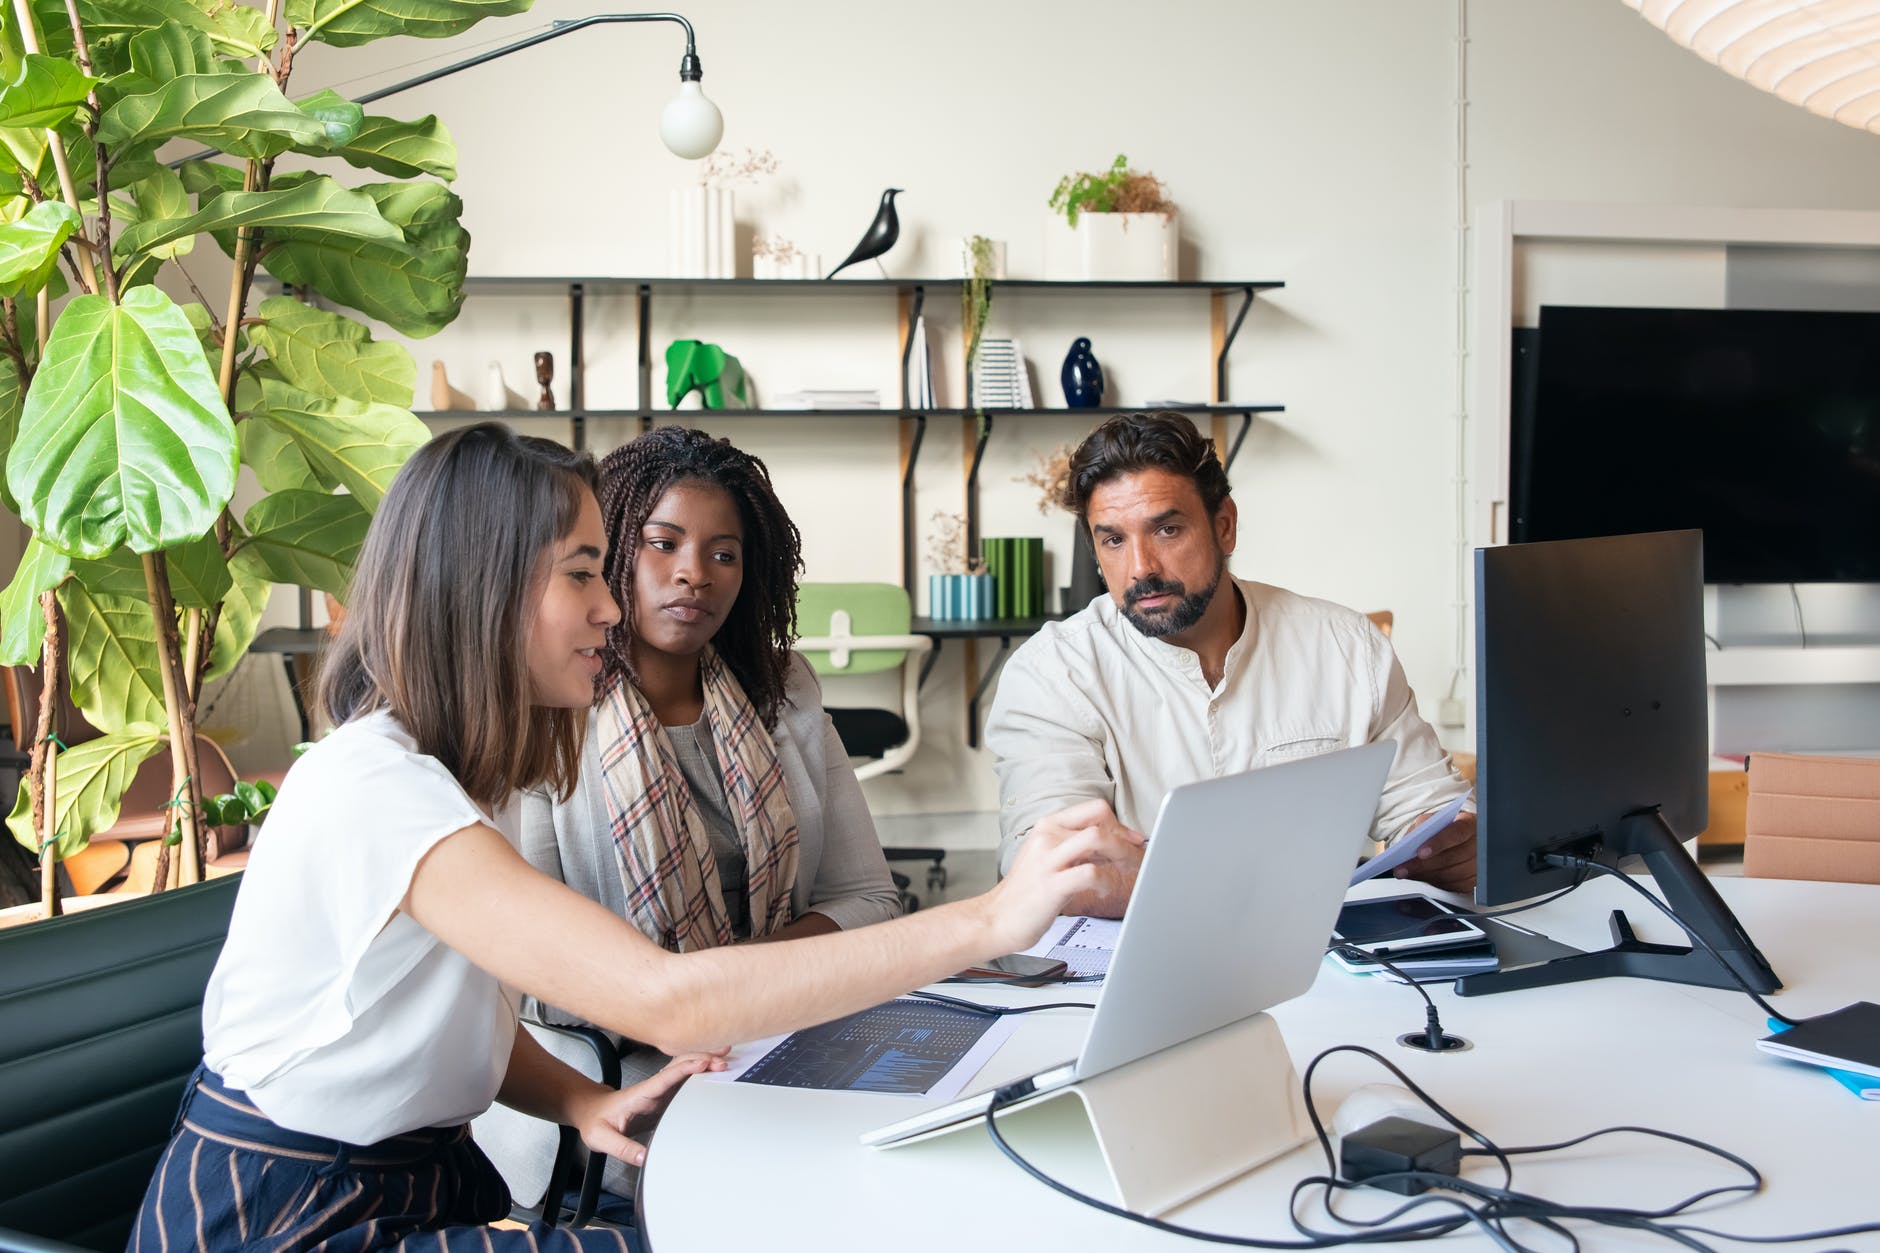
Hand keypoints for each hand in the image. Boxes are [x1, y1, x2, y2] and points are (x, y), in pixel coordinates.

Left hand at [572, 1052, 726, 1165]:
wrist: (591, 1111)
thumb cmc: (596, 1122)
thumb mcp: (602, 1139)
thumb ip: (623, 1149)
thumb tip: (645, 1158)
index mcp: (641, 1093)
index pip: (666, 1077)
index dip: (686, 1068)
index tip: (704, 1063)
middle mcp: (653, 1087)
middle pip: (681, 1065)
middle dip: (703, 1058)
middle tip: (724, 1060)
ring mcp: (660, 1089)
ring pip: (685, 1067)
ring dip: (704, 1059)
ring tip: (725, 1055)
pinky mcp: (664, 1095)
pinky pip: (685, 1078)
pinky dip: (701, 1070)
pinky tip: (713, 1068)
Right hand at [992, 799, 1145, 939]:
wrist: (996, 919)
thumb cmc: (1026, 893)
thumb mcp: (1047, 858)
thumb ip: (1074, 846)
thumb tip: (1111, 844)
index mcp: (1047, 827)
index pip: (1093, 809)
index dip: (1119, 824)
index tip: (1133, 840)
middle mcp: (1047, 837)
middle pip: (1099, 821)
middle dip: (1126, 839)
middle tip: (1136, 858)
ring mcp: (1048, 860)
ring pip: (1096, 838)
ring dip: (1121, 853)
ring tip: (1126, 871)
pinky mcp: (1051, 884)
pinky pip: (1090, 873)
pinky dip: (1106, 881)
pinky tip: (1105, 891)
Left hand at [1392, 810, 1476, 893]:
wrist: (1464, 838)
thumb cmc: (1446, 827)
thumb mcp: (1434, 820)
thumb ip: (1422, 827)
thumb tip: (1408, 842)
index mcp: (1469, 824)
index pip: (1456, 833)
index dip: (1438, 843)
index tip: (1420, 852)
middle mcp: (1478, 844)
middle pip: (1452, 857)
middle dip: (1423, 865)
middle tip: (1401, 869)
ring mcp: (1479, 864)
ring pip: (1451, 874)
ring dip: (1426, 875)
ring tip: (1405, 874)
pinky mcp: (1475, 881)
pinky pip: (1454, 886)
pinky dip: (1434, 883)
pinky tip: (1420, 878)